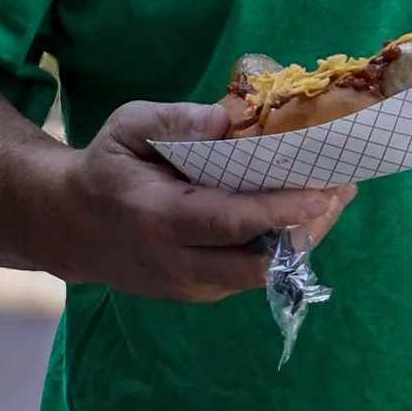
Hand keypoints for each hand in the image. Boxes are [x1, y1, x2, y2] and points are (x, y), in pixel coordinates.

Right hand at [44, 98, 353, 303]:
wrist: (70, 227)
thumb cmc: (106, 168)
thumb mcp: (127, 127)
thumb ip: (174, 119)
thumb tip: (225, 117)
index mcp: (160, 218)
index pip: (233, 222)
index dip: (283, 211)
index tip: (325, 193)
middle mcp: (177, 263)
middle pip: (260, 261)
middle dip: (308, 230)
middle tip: (341, 191)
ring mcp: (190, 286)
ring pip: (262, 275)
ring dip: (300, 241)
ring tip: (332, 201)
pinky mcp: (200, 293)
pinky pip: (251, 276)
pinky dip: (279, 250)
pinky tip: (299, 218)